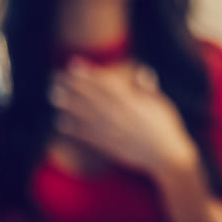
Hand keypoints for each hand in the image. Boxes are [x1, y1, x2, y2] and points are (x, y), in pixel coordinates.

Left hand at [50, 61, 197, 178]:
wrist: (167, 155)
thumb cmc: (166, 127)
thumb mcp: (161, 104)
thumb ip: (148, 89)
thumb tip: (141, 72)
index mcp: (133, 102)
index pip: (106, 85)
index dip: (89, 74)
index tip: (74, 65)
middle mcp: (120, 115)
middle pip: (92, 97)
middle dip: (73, 86)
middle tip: (56, 77)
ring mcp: (113, 131)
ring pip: (86, 115)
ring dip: (69, 105)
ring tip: (54, 96)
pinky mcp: (109, 145)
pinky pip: (88, 136)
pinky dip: (74, 129)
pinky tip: (61, 122)